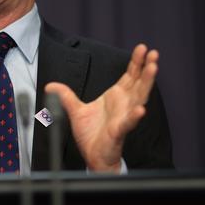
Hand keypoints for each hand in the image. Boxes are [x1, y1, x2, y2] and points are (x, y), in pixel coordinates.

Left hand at [45, 44, 157, 171]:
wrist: (93, 156)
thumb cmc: (91, 134)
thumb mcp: (75, 110)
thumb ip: (66, 96)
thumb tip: (51, 86)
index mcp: (116, 97)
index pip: (130, 75)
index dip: (136, 62)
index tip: (141, 48)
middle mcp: (124, 104)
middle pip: (139, 82)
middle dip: (146, 67)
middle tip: (153, 53)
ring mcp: (124, 116)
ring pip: (139, 97)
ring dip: (146, 83)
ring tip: (153, 68)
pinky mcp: (119, 131)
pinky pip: (128, 122)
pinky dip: (134, 116)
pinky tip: (140, 109)